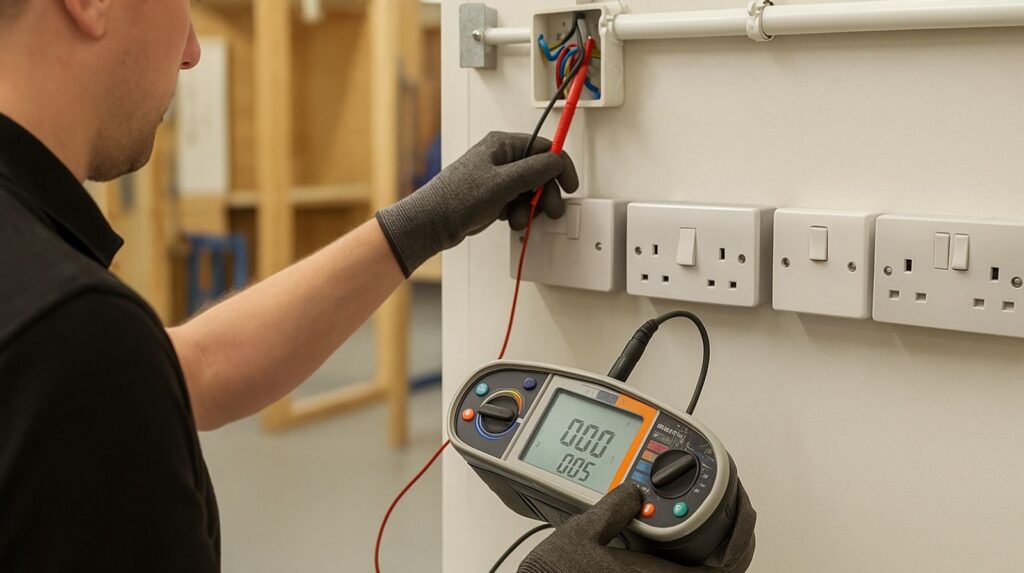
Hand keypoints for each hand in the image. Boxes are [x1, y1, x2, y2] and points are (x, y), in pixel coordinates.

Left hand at [375, 131, 577, 275]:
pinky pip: (517, 201)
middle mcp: (500, 158)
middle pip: (539, 171)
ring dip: (530, 206)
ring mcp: (496, 177)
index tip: (570, 186)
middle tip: (549, 210)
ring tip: (519, 218)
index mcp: (502, 145)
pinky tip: (509, 219)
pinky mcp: (492, 195)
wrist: (432, 222)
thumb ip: (535, 170)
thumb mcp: (504, 182)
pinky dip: (518, 212)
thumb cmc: (457, 199)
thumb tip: (557, 161)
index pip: (544, 149)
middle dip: (545, 193)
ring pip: (529, 189)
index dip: (560, 167)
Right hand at [518, 482, 755, 572]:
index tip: (743, 518)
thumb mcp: (581, 532)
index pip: (726, 567)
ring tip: (707, 529)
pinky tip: (670, 550)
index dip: (742, 540)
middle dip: (729, 544)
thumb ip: (613, 508)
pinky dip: (684, 564)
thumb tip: (634, 492)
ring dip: (709, 555)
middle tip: (731, 519)